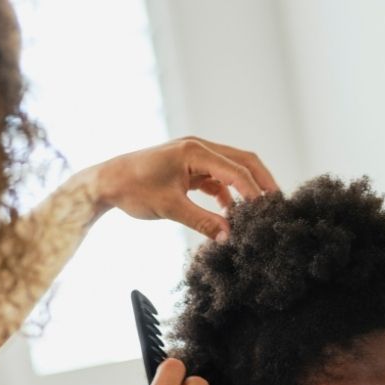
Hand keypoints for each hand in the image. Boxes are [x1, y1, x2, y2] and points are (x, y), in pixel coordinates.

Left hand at [91, 137, 278, 241]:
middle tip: (277, 203)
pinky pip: (217, 177)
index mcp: (194, 151)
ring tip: (257, 210)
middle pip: (242, 160)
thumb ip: (202, 222)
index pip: (235, 170)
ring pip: (232, 168)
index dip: (254, 191)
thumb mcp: (170, 208)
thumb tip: (229, 237)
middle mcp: (198, 148)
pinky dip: (228, 193)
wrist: (107, 182)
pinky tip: (231, 212)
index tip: (265, 211)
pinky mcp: (189, 167)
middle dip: (261, 181)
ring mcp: (194, 156)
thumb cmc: (133, 189)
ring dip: (246, 187)